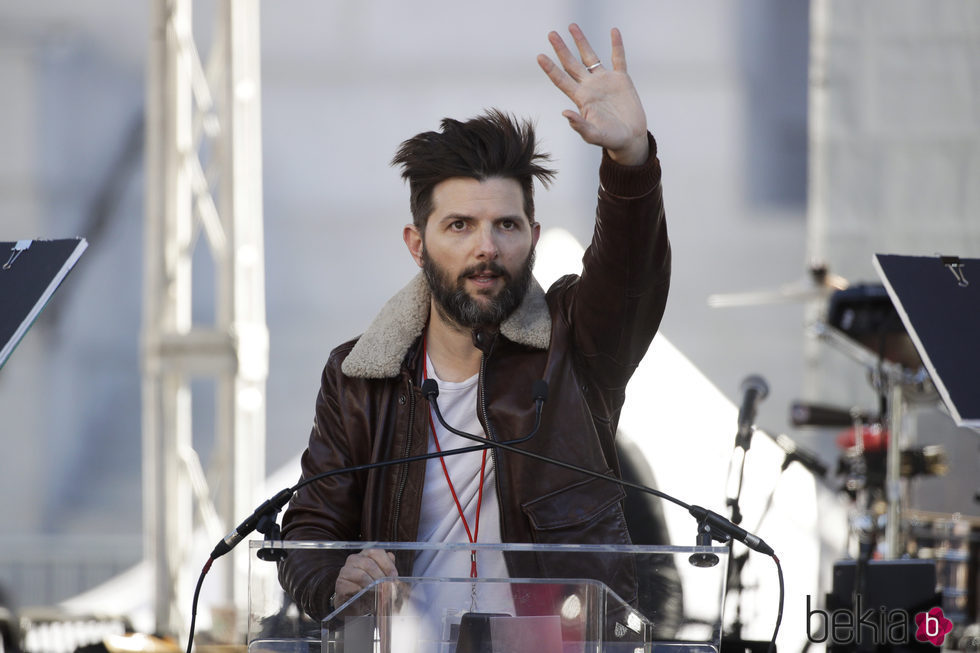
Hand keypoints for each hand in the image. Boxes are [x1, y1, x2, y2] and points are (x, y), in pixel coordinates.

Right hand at [334, 548, 397, 605]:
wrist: (354, 605)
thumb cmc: (369, 588)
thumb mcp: (380, 577)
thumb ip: (387, 568)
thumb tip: (392, 562)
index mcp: (365, 555)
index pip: (376, 552)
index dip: (387, 564)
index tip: (394, 577)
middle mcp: (354, 560)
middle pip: (369, 564)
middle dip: (381, 578)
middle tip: (388, 589)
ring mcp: (345, 571)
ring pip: (362, 575)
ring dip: (374, 587)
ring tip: (381, 595)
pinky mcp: (340, 584)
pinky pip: (353, 588)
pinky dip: (363, 594)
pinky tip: (369, 599)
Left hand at [538, 24, 648, 165]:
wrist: (630, 138)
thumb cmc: (610, 140)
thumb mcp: (593, 135)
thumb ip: (580, 126)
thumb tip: (564, 113)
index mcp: (581, 99)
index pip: (562, 80)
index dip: (550, 69)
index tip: (540, 57)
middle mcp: (590, 87)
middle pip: (571, 64)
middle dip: (561, 49)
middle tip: (551, 34)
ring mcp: (605, 82)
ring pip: (591, 57)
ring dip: (581, 42)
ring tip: (572, 27)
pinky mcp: (621, 80)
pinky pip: (618, 59)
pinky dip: (617, 45)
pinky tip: (614, 31)